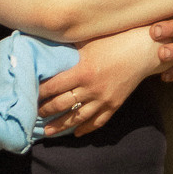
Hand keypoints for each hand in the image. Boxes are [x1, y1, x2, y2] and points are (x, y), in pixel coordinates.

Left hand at [37, 34, 161, 135]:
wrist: (143, 50)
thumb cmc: (114, 40)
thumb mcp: (88, 42)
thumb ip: (69, 51)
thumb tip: (48, 52)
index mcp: (82, 70)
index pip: (53, 86)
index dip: (39, 93)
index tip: (28, 96)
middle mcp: (91, 87)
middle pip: (62, 104)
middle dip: (45, 111)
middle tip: (33, 114)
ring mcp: (103, 98)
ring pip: (77, 117)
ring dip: (60, 125)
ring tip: (47, 131)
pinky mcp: (114, 104)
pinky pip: (98, 121)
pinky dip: (85, 128)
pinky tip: (76, 133)